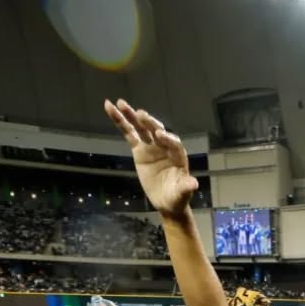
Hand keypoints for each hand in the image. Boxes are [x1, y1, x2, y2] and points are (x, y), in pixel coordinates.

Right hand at [104, 99, 198, 216]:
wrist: (166, 201)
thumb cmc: (177, 197)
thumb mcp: (182, 194)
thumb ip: (186, 187)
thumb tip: (194, 184)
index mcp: (178, 155)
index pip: (174, 143)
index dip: (167, 138)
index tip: (159, 135)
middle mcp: (165, 146)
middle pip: (157, 131)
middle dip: (150, 123)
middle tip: (141, 114)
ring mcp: (151, 146)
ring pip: (141, 128)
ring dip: (131, 115)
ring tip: (121, 103)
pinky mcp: (139, 149)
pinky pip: (129, 133)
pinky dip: (120, 121)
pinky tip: (110, 108)